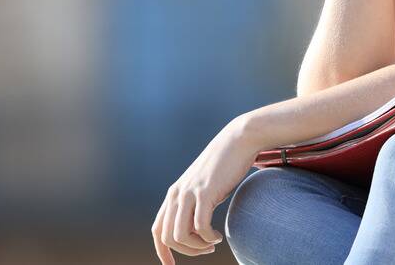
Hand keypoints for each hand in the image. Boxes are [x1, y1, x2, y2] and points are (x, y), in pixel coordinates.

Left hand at [151, 117, 262, 263]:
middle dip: (187, 251)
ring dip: (196, 247)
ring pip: (179, 235)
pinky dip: (208, 238)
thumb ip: (195, 204)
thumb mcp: (204, 187)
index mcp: (174, 195)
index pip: (157, 230)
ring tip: (212, 243)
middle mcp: (176, 195)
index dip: (162, 252)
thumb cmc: (224, 167)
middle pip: (167, 238)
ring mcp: (189, 193)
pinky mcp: (204, 192)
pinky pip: (199, 227)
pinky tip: (218, 235)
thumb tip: (195, 229)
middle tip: (206, 249)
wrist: (237, 141)